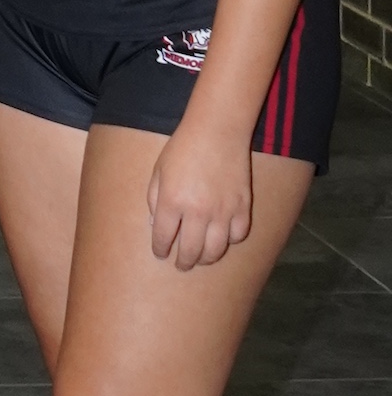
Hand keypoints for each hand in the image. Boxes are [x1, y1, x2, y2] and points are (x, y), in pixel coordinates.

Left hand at [146, 117, 252, 273]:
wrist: (217, 130)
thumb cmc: (183, 147)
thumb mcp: (158, 170)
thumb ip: (153, 199)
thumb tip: (155, 225)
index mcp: (171, 202)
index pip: (163, 238)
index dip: (160, 250)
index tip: (160, 253)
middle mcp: (197, 212)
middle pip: (190, 252)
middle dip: (183, 263)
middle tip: (181, 265)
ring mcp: (223, 211)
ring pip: (216, 251)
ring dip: (206, 258)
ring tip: (201, 258)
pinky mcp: (243, 207)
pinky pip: (238, 236)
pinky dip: (230, 240)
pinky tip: (223, 238)